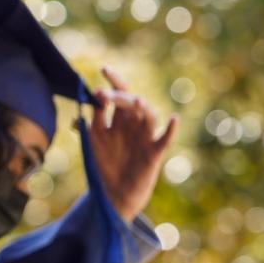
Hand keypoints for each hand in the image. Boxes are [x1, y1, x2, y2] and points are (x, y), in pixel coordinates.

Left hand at [89, 66, 178, 222]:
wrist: (113, 193)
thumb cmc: (104, 164)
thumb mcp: (94, 141)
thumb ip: (93, 122)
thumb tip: (90, 101)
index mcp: (118, 119)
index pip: (117, 94)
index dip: (113, 81)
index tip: (104, 69)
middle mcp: (133, 124)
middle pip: (132, 103)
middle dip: (121, 96)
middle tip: (107, 94)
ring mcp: (145, 137)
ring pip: (149, 117)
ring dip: (143, 109)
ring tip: (135, 102)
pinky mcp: (154, 152)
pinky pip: (166, 139)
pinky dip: (171, 129)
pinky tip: (172, 119)